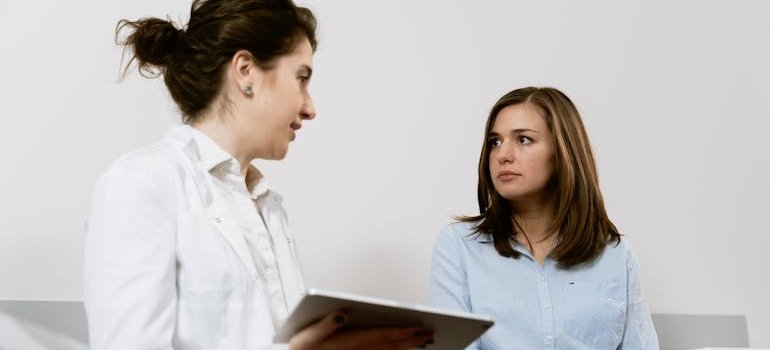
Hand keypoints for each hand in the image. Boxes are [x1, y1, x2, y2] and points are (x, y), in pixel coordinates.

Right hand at [289, 311, 433, 349]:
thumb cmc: (300, 348)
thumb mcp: (306, 336)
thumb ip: (325, 324)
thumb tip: (343, 313)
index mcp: (345, 343)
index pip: (379, 336)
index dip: (399, 331)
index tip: (417, 327)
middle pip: (388, 346)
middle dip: (409, 340)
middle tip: (428, 333)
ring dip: (405, 347)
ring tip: (422, 340)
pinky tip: (401, 349)